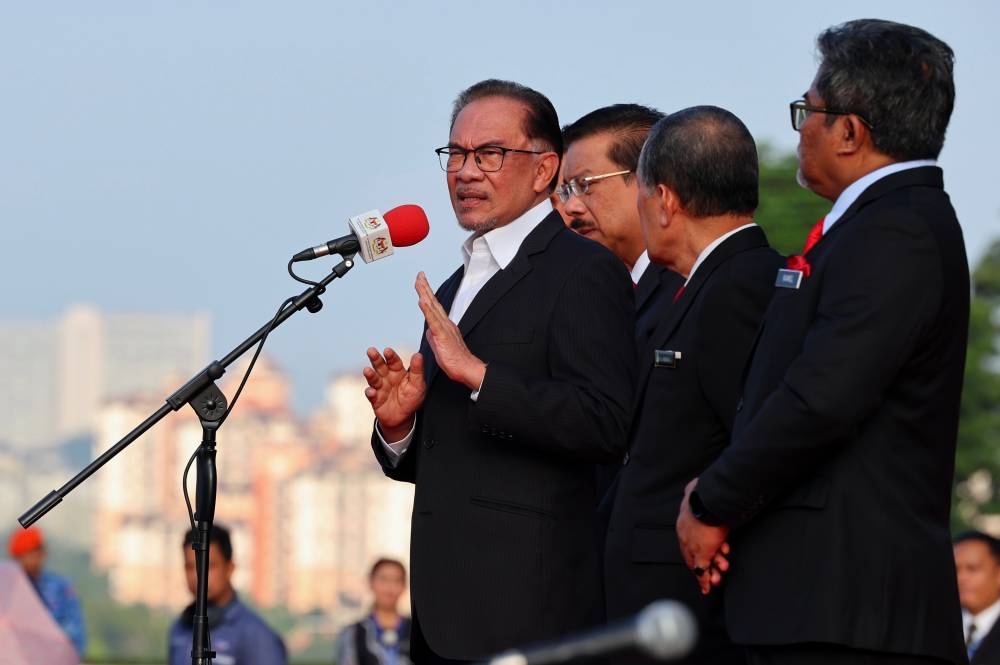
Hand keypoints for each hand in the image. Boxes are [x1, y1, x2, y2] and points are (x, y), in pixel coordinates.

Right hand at [362, 346, 424, 440]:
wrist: (403, 418)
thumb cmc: (411, 399)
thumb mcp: (418, 385)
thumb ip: (417, 370)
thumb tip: (418, 354)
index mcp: (397, 372)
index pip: (394, 362)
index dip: (390, 356)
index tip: (387, 351)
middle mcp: (387, 378)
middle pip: (380, 366)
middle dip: (375, 359)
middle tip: (371, 351)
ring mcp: (380, 388)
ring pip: (373, 379)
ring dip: (370, 375)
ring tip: (367, 371)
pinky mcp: (375, 399)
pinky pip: (371, 395)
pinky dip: (370, 393)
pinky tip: (371, 391)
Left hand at [415, 271, 486, 390]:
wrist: (466, 369)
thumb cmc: (455, 360)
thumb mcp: (439, 345)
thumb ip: (434, 335)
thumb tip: (429, 330)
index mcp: (444, 325)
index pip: (434, 306)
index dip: (427, 293)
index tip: (421, 281)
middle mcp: (445, 323)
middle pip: (433, 302)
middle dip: (425, 287)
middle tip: (420, 274)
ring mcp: (444, 328)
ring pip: (433, 307)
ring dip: (425, 293)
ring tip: (419, 282)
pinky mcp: (442, 335)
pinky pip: (433, 321)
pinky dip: (427, 310)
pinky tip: (422, 301)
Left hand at [677, 478, 730, 594]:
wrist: (710, 500)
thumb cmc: (708, 494)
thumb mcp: (697, 492)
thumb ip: (694, 491)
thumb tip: (693, 483)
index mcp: (684, 521)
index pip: (686, 540)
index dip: (692, 550)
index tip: (701, 557)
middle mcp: (685, 534)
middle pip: (690, 555)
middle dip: (701, 565)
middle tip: (710, 574)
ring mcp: (692, 544)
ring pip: (698, 563)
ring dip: (708, 573)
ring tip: (717, 578)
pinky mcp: (701, 553)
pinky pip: (701, 570)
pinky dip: (704, 581)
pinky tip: (707, 588)